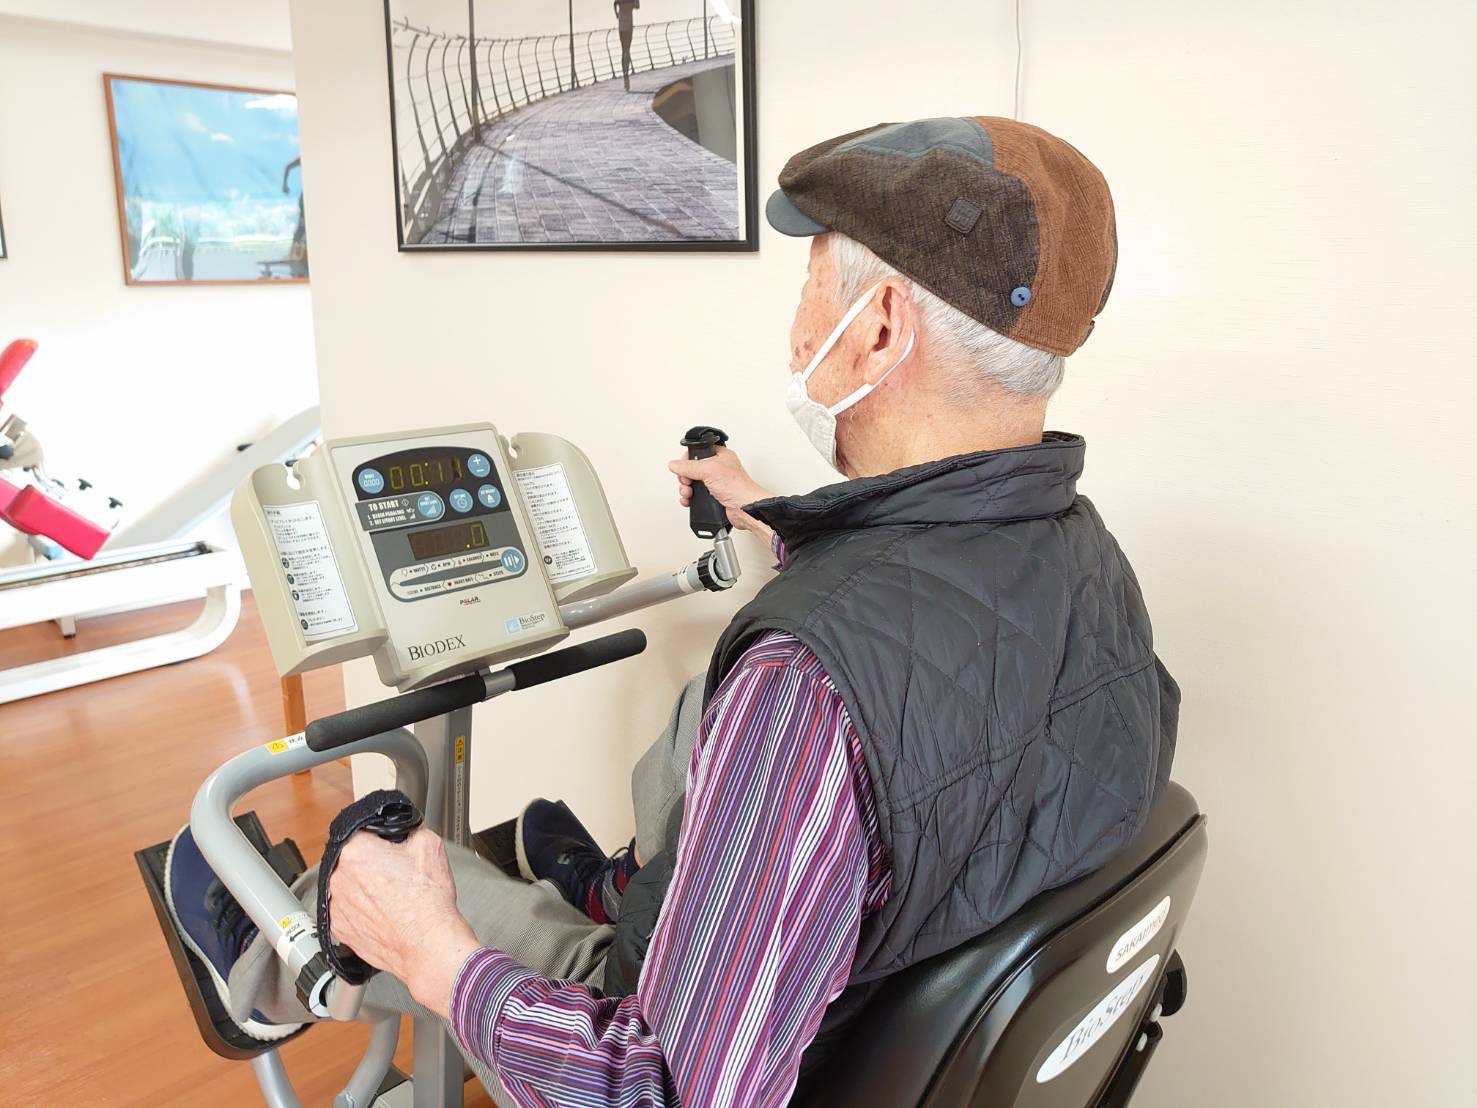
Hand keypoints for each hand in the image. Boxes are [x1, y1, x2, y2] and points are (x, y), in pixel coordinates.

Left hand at [327, 827, 480, 1019]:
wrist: (428, 946)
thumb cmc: (427, 904)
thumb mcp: (429, 845)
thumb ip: (409, 829)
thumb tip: (404, 831)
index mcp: (355, 851)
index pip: (361, 831)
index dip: (381, 838)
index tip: (390, 847)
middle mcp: (338, 878)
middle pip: (352, 859)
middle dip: (372, 862)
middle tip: (396, 873)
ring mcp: (336, 906)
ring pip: (349, 886)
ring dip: (365, 887)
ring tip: (392, 896)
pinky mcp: (340, 930)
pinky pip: (348, 911)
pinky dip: (363, 910)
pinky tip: (385, 913)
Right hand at [667, 446, 774, 543]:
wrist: (745, 509)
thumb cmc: (738, 487)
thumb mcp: (709, 470)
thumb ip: (689, 466)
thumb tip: (674, 464)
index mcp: (720, 455)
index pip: (698, 452)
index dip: (688, 459)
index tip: (684, 467)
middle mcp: (718, 468)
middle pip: (692, 469)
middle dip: (685, 477)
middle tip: (687, 482)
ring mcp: (715, 483)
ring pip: (692, 483)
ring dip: (686, 488)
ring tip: (688, 493)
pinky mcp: (713, 496)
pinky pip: (696, 495)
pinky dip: (689, 498)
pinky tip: (689, 500)